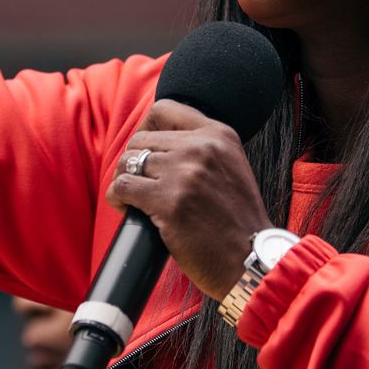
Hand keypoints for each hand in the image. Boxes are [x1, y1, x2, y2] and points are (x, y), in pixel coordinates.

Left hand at [105, 100, 273, 300]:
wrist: (251, 259)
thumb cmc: (237, 223)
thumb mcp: (231, 168)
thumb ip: (202, 149)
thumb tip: (156, 142)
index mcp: (219, 135)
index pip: (164, 109)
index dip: (146, 129)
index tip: (145, 150)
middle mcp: (202, 148)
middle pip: (141, 140)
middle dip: (133, 163)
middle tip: (139, 185)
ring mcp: (184, 174)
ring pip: (128, 162)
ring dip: (124, 182)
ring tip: (133, 199)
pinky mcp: (168, 202)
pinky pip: (122, 187)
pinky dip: (118, 199)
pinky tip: (128, 210)